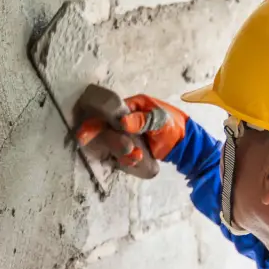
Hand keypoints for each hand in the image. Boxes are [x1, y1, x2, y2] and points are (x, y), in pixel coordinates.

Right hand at [72, 88, 187, 173]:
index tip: (83, 135)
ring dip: (121, 153)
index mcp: (131, 107)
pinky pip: (119, 158)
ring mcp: (124, 137)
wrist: (185, 145)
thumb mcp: (161, 121)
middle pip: (105, 131)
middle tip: (128, 148)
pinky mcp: (127, 152)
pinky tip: (137, 160)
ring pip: (111, 147)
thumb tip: (122, 121)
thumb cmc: (174, 126)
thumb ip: (142, 120)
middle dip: (113, 142)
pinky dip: (126, 161)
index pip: (106, 111)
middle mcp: (123, 121)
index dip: (94, 123)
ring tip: (138, 156)